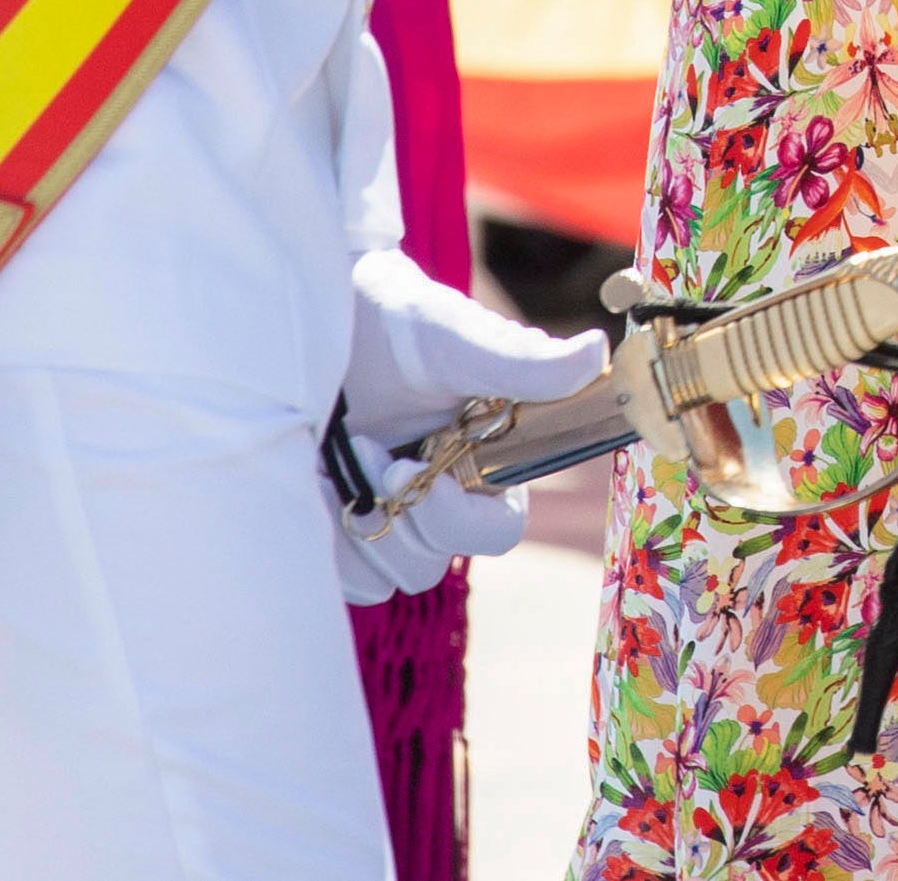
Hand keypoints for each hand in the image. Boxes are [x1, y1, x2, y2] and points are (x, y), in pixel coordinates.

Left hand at [331, 247, 604, 600]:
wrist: (302, 321)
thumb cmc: (387, 319)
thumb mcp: (449, 336)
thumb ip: (517, 360)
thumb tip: (595, 353)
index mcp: (483, 459)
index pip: (496, 529)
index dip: (462, 519)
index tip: (424, 477)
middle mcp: (440, 493)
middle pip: (437, 560)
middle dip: (404, 516)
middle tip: (369, 453)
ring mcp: (387, 516)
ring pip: (390, 575)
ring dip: (362, 524)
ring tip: (342, 454)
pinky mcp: (336, 532)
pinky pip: (344, 576)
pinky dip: (328, 537)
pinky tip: (315, 478)